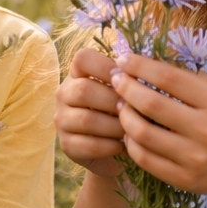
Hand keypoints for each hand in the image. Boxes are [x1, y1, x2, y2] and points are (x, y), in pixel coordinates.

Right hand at [56, 47, 130, 178]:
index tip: (125, 76)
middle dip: (114, 100)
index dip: (105, 65)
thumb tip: (144, 76)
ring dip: (116, 126)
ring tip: (133, 130)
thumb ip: (129, 81)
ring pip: (87, 120)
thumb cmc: (118, 112)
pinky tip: (124, 145)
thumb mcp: (121, 92)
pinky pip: (90, 145)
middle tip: (134, 109)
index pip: (82, 58)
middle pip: (83, 90)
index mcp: (77, 74)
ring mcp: (62, 120)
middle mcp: (64, 95)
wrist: (107, 148)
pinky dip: (112, 146)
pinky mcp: (66, 145)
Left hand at [111, 53, 206, 198]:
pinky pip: (144, 158)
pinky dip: (130, 142)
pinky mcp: (183, 179)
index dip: (140, 66)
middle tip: (116, 80)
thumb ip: (189, 81)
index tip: (123, 60)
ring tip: (120, 106)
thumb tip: (146, 61)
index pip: (169, 78)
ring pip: (142, 133)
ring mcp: (194, 158)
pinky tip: (128, 132)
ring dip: (124, 115)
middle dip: (126, 88)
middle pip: (151, 104)